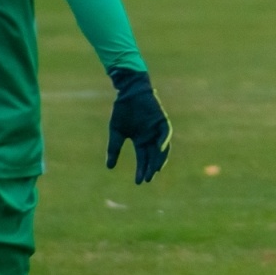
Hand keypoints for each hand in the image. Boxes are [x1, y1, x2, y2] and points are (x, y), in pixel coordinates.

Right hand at [106, 68, 171, 183]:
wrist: (128, 92)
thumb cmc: (123, 111)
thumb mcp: (116, 132)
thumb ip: (114, 149)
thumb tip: (109, 167)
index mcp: (141, 140)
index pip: (143, 159)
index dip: (141, 170)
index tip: (139, 182)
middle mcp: (151, 137)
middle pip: (153, 156)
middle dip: (150, 168)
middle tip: (148, 179)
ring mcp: (157, 129)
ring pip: (161, 148)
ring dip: (159, 159)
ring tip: (155, 170)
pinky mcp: (162, 120)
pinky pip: (165, 133)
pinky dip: (163, 141)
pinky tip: (158, 149)